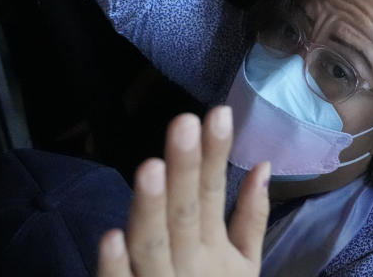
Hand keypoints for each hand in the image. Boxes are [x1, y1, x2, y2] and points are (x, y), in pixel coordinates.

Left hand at [97, 107, 269, 276]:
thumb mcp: (241, 269)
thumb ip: (251, 218)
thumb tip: (262, 165)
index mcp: (214, 250)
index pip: (213, 193)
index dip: (215, 154)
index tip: (217, 112)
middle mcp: (189, 264)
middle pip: (185, 211)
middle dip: (186, 167)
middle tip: (183, 123)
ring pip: (154, 244)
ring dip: (151, 208)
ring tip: (151, 167)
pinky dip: (115, 265)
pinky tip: (110, 235)